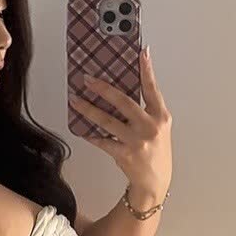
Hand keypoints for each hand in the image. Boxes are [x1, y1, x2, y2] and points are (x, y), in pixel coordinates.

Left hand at [68, 47, 171, 200]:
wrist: (155, 183)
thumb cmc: (156, 152)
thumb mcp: (158, 128)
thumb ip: (145, 110)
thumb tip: (121, 90)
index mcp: (161, 117)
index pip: (152, 89)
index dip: (147, 70)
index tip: (141, 52)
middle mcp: (150, 127)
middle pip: (124, 102)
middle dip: (103, 88)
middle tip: (87, 79)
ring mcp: (137, 141)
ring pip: (107, 121)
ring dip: (88, 110)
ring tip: (74, 100)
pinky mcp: (124, 154)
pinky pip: (102, 141)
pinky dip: (90, 134)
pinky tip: (80, 127)